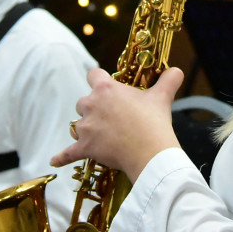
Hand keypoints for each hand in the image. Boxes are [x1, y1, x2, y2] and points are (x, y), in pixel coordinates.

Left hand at [51, 67, 184, 181]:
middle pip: (83, 101)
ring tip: (103, 135)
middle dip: (94, 108)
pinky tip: (54, 160)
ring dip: (86, 129)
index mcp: (106, 88)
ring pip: (78, 125)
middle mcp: (91, 104)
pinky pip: (69, 152)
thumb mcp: (162, 96)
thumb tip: (178, 70)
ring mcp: (86, 127)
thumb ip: (169, 80)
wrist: (149, 151)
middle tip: (112, 117)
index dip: (98, 79)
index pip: (93, 74)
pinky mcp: (85, 147)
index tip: (105, 86)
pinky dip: (62, 157)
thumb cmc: (154, 121)